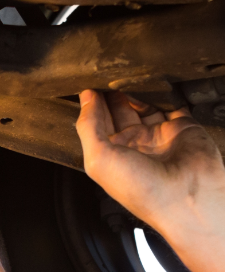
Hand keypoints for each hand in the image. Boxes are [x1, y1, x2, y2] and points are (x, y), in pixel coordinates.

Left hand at [75, 89, 224, 234]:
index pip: (95, 123)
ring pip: (142, 104)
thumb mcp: (99, 160)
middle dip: (110, 92)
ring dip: (133, 89)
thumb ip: (89, 127)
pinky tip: (150, 81)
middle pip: (117, 110)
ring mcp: (156, 135)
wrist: (187, 198)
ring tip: (124, 74)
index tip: (86, 83)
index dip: (90, 104)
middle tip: (104, 73)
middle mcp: (132, 145)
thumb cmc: (141, 191)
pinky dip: (162, 92)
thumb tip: (85, 98)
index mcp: (109, 155)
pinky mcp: (180, 126)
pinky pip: (170, 103)